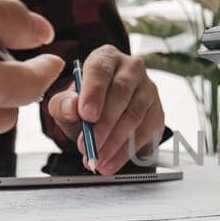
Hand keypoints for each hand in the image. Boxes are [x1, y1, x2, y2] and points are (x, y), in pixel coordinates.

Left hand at [47, 45, 165, 174]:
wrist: (103, 114)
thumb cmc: (85, 103)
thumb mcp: (66, 102)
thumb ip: (63, 104)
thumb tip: (71, 107)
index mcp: (106, 58)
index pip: (101, 69)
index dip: (93, 92)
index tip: (86, 115)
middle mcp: (131, 69)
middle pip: (121, 93)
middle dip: (104, 124)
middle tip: (89, 145)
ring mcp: (148, 90)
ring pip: (134, 116)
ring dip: (114, 142)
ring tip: (97, 158)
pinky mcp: (157, 113)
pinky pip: (144, 133)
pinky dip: (125, 152)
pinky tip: (111, 162)